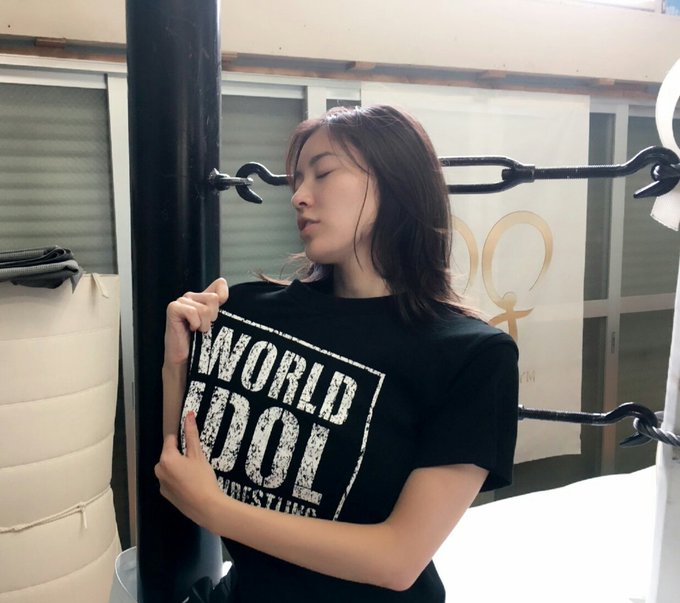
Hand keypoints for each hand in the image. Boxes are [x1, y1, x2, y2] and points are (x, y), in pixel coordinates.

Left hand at [154, 411, 222, 527]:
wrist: (206, 507)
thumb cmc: (203, 479)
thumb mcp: (198, 455)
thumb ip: (191, 434)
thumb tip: (188, 415)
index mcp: (166, 458)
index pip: (171, 439)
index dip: (183, 440)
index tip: (192, 447)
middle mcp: (159, 470)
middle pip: (169, 454)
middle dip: (181, 455)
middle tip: (196, 462)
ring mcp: (161, 483)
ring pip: (170, 467)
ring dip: (179, 467)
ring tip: (195, 474)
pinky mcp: (165, 494)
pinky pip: (170, 480)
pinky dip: (178, 479)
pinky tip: (191, 484)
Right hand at [164, 277, 228, 365]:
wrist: (186, 360)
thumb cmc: (201, 342)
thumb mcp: (218, 324)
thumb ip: (222, 309)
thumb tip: (225, 296)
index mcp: (204, 297)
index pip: (220, 284)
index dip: (224, 297)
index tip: (217, 315)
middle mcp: (193, 296)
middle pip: (214, 298)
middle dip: (213, 317)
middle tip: (205, 327)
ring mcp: (182, 301)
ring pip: (204, 308)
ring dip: (203, 324)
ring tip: (198, 330)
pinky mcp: (173, 308)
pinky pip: (192, 312)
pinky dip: (195, 324)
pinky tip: (191, 329)